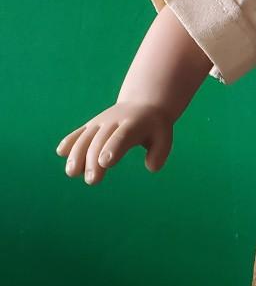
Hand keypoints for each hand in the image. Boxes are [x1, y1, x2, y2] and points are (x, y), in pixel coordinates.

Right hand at [56, 102, 173, 185]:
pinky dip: (70, 140)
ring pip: (86, 138)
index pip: (121, 137)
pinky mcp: (91, 126)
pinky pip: (79, 132)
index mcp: (133, 125)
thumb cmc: (154, 127)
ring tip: (72, 172)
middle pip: (100, 141)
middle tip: (92, 180)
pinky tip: (60, 152)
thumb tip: (151, 167)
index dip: (112, 149)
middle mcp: (113, 122)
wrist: (143, 105)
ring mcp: (100, 123)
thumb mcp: (164, 137)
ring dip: (77, 154)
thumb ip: (159, 153)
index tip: (105, 163)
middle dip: (93, 160)